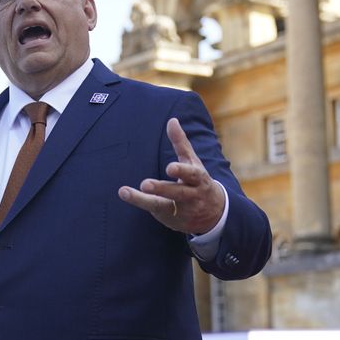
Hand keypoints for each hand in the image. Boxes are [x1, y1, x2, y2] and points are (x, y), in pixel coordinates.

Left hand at [118, 118, 224, 233]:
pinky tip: (128, 195)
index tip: (170, 168)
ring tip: (125, 192)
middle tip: (145, 184)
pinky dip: (143, 205)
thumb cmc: (198, 181)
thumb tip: (172, 120)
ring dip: (143, 200)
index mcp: (198, 179)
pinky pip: (157, 213)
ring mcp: (182, 210)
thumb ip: (181, 143)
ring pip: (163, 205)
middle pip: (177, 193)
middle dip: (162, 189)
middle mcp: (192, 195)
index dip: (181, 172)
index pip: (191, 175)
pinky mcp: (173, 219)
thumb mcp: (192, 162)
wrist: (214, 213)